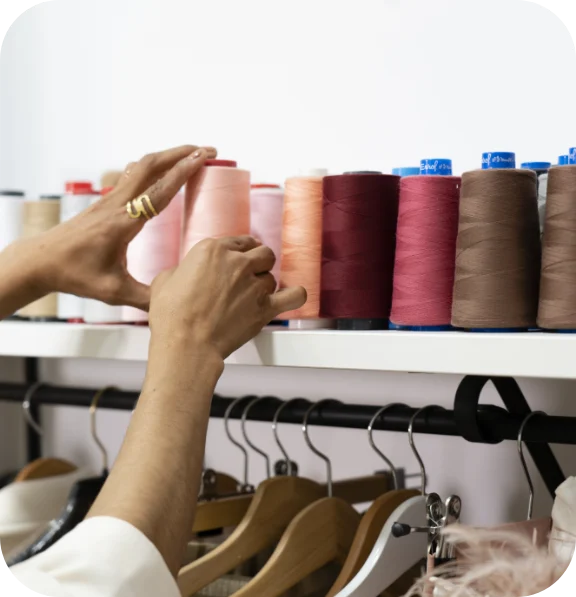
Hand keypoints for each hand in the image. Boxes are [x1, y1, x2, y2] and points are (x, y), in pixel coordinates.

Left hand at [27, 144, 215, 308]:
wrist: (42, 261)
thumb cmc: (75, 274)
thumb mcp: (113, 292)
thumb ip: (147, 298)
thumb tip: (175, 303)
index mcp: (123, 223)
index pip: (159, 191)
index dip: (183, 172)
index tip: (203, 157)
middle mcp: (117, 204)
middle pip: (151, 165)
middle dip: (181, 153)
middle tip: (207, 150)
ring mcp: (110, 199)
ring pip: (141, 166)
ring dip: (167, 156)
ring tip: (191, 155)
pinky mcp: (105, 201)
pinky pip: (132, 175)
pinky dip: (152, 166)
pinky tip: (159, 170)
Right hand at [149, 236, 306, 358]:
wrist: (186, 343)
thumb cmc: (172, 316)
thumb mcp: (165, 280)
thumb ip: (182, 270)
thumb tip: (185, 273)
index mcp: (213, 250)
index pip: (240, 241)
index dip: (242, 251)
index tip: (242, 257)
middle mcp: (237, 263)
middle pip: (263, 254)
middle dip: (258, 263)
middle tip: (251, 274)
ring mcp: (254, 285)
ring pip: (271, 278)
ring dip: (264, 285)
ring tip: (253, 296)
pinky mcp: (265, 308)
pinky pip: (293, 296)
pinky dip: (295, 296)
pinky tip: (291, 297)